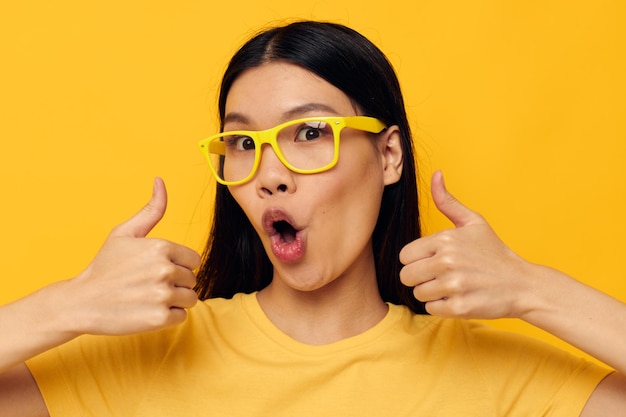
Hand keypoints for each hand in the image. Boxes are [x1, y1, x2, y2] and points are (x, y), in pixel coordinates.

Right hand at [63, 178, 200, 334]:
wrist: (81, 302)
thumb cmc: (105, 266)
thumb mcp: (125, 233)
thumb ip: (151, 210)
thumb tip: (160, 181)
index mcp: (161, 247)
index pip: (193, 260)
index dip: (177, 266)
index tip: (156, 270)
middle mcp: (165, 270)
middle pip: (192, 280)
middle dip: (175, 283)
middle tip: (148, 285)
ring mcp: (163, 295)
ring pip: (190, 298)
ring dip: (174, 301)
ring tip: (149, 298)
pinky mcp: (160, 318)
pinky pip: (181, 316)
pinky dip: (167, 317)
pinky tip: (147, 311)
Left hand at [399, 171, 532, 318]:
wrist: (523, 284)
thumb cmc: (494, 253)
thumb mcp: (473, 223)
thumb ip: (448, 202)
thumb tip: (436, 174)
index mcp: (444, 239)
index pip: (405, 256)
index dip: (417, 260)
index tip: (434, 262)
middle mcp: (446, 261)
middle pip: (406, 276)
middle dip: (420, 278)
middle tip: (442, 276)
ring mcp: (452, 285)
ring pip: (418, 293)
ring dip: (432, 293)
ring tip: (453, 286)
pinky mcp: (459, 307)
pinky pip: (431, 309)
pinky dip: (443, 306)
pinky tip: (460, 298)